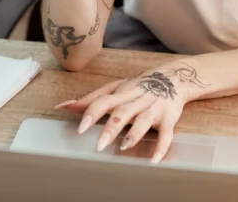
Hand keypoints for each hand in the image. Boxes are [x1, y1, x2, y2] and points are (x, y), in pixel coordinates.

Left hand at [53, 61, 209, 163]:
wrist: (174, 78)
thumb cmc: (139, 86)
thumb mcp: (116, 88)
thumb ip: (91, 99)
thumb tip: (63, 106)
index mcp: (122, 93)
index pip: (104, 101)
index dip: (92, 113)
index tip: (81, 128)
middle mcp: (137, 100)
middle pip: (123, 112)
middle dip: (112, 127)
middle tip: (100, 144)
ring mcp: (153, 109)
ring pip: (143, 121)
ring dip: (134, 134)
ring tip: (124, 146)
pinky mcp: (168, 118)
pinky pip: (166, 133)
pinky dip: (162, 146)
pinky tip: (154, 159)